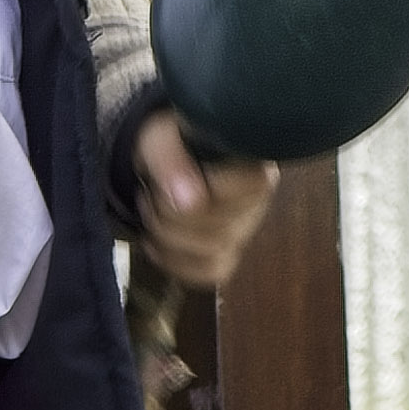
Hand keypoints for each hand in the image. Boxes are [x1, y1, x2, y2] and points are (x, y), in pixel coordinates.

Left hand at [131, 108, 278, 288]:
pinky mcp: (230, 252)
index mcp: (251, 162)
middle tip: (150, 188)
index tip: (164, 168)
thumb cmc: (170, 138)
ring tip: (153, 207)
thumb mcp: (159, 136)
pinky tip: (155, 240)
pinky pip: (208, 273)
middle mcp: (258, 200)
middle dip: (165, 213)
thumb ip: (170, 159)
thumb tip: (188, 202)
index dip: (183, 186)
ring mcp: (246, 230)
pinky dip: (174, 261)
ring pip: (210, 257)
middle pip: (215, 233)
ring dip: (165, 236)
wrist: (169, 149)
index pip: (225, 196)